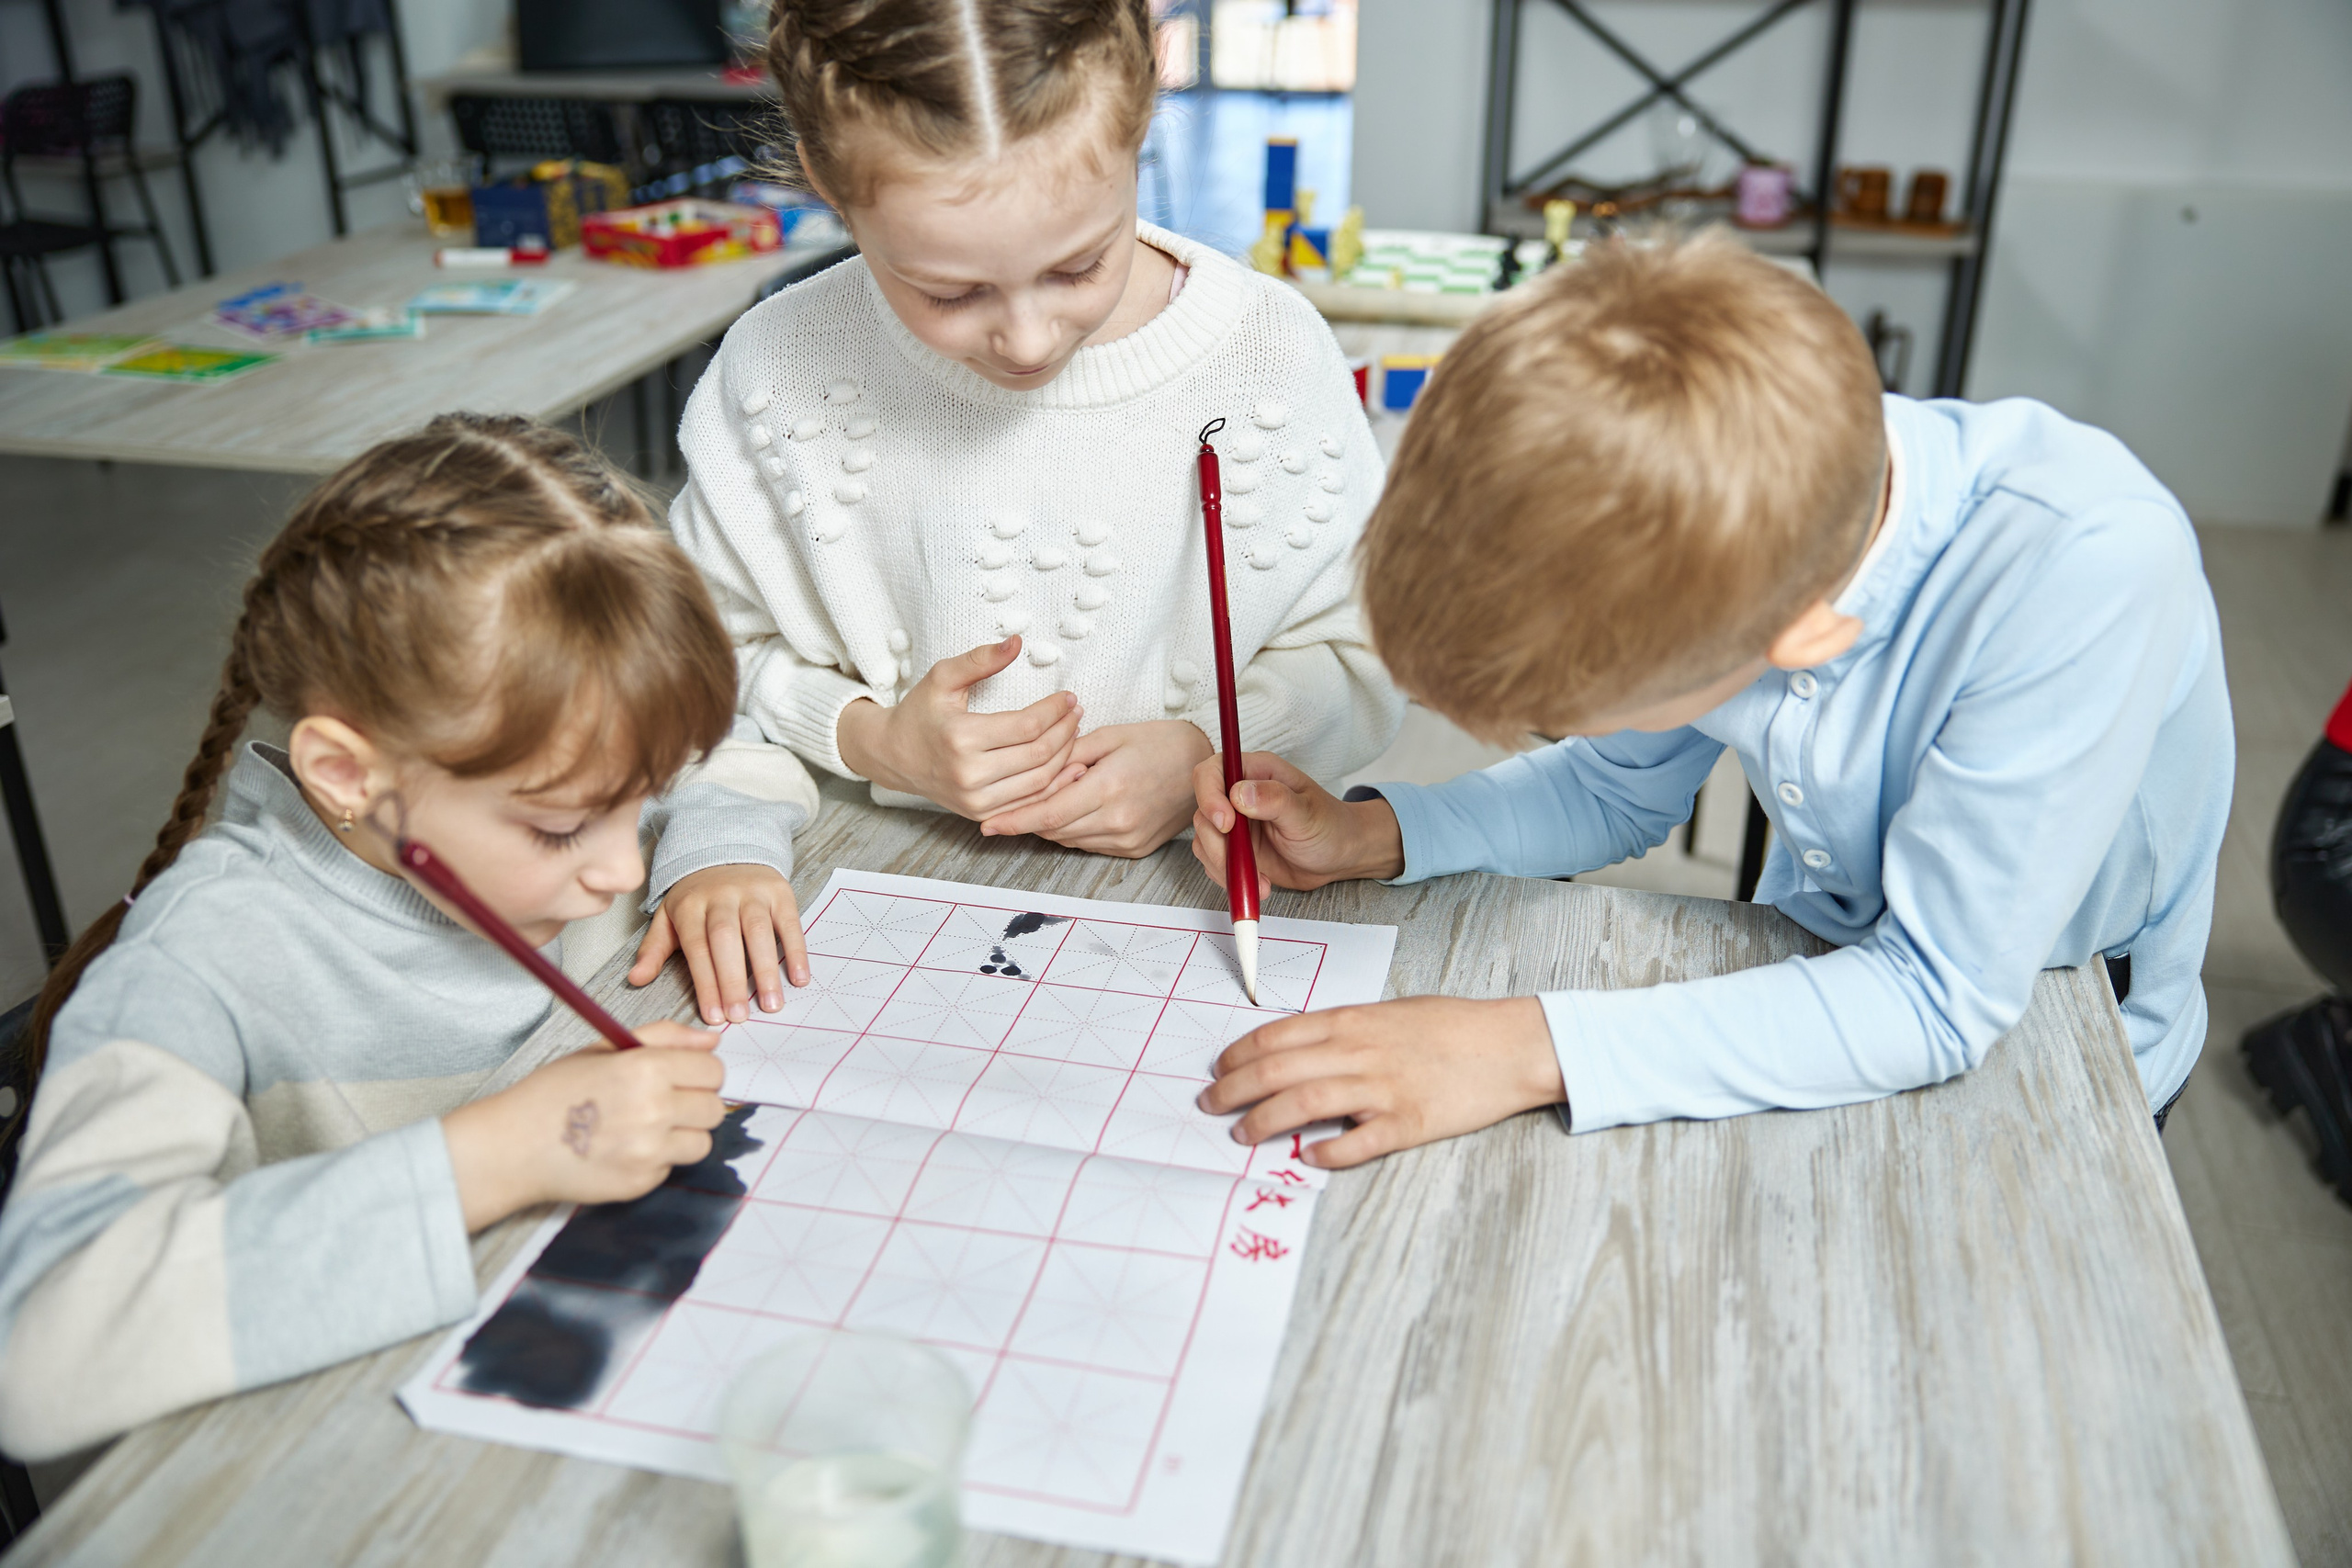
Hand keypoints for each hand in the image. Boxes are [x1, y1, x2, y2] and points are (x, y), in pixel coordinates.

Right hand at [444, 1021, 725, 1229]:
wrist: (513, 1147)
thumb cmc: (553, 1094)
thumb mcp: (603, 1049)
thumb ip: (662, 1037)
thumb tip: (712, 1039)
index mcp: (646, 1069)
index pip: (713, 1070)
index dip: (699, 1072)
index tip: (682, 1077)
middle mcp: (654, 1110)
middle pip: (714, 1109)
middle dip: (695, 1104)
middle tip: (663, 1103)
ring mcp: (649, 1151)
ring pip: (702, 1142)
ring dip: (682, 1135)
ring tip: (643, 1128)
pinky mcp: (641, 1182)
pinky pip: (671, 1167)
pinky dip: (655, 1160)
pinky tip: (622, 1150)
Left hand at [631, 863, 809, 1024]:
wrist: (728, 851)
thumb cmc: (697, 898)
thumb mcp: (668, 918)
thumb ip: (654, 950)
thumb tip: (635, 979)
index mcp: (690, 906)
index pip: (697, 948)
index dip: (706, 983)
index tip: (713, 1015)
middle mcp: (721, 896)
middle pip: (726, 940)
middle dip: (733, 980)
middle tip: (740, 1015)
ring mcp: (752, 893)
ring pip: (759, 932)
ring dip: (766, 970)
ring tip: (771, 1004)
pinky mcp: (779, 892)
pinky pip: (789, 923)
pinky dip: (796, 951)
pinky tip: (798, 978)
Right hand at [836, 636, 1084, 817]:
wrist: (894, 756)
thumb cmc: (920, 712)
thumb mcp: (943, 677)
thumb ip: (980, 659)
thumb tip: (1017, 642)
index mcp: (961, 738)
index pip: (1027, 725)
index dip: (1055, 710)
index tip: (1068, 697)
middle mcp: (969, 774)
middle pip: (1039, 755)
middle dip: (1066, 731)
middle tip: (1077, 712)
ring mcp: (976, 800)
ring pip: (1040, 782)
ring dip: (1065, 757)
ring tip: (1073, 732)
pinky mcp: (981, 814)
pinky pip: (1029, 803)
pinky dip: (1054, 784)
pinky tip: (1067, 764)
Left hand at [979, 721, 1212, 855]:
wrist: (1204, 769)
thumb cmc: (1160, 744)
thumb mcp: (1111, 736)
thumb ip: (1069, 755)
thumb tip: (1036, 773)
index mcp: (1109, 787)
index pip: (1047, 813)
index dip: (1014, 820)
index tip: (988, 825)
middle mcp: (1117, 820)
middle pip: (1054, 829)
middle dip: (1029, 818)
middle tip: (1012, 803)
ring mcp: (1126, 839)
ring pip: (1069, 839)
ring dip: (1052, 824)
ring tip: (1053, 798)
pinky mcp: (1134, 850)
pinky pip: (1089, 844)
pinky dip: (1075, 829)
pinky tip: (1078, 808)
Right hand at [1189, 750, 1406, 893]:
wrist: (1340, 857)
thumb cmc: (1331, 826)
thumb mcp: (1307, 813)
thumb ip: (1275, 800)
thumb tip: (1239, 793)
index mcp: (1256, 772)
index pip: (1212, 772)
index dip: (1209, 795)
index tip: (1226, 824)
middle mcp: (1239, 796)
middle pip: (1203, 811)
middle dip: (1217, 843)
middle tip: (1241, 863)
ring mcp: (1235, 825)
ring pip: (1204, 841)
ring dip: (1223, 866)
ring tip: (1258, 880)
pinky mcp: (1236, 851)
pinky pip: (1214, 863)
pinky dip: (1231, 879)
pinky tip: (1260, 884)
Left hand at [1198, 995, 1563, 1168]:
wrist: (1511, 1044)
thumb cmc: (1450, 1026)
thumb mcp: (1389, 1014)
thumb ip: (1344, 1031)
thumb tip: (1297, 1051)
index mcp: (1353, 1021)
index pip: (1276, 1037)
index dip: (1238, 1056)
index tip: (1218, 1071)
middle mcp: (1361, 1052)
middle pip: (1277, 1071)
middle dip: (1233, 1090)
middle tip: (1209, 1106)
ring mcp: (1384, 1088)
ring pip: (1305, 1104)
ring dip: (1263, 1121)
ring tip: (1241, 1135)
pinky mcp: (1410, 1122)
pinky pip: (1358, 1142)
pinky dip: (1327, 1152)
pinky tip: (1304, 1158)